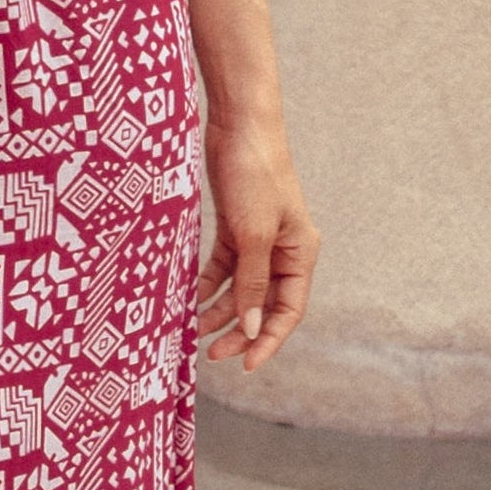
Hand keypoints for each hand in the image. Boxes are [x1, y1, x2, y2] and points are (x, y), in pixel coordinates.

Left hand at [194, 106, 319, 370]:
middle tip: (212, 354)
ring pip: (240, 288)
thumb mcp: (253, 235)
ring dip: (219, 310)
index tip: (245, 365)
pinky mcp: (234, 227)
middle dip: (240, 330)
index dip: (269, 340)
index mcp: (301, 253)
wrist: (237, 124)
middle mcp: (283, 251)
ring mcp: (258, 239)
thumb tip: (253, 328)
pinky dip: (208, 284)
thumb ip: (252, 284)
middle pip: (264, 304)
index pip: (289, 311)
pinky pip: (222, 267)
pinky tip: (190, 299)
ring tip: (194, 330)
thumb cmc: (255, 174)